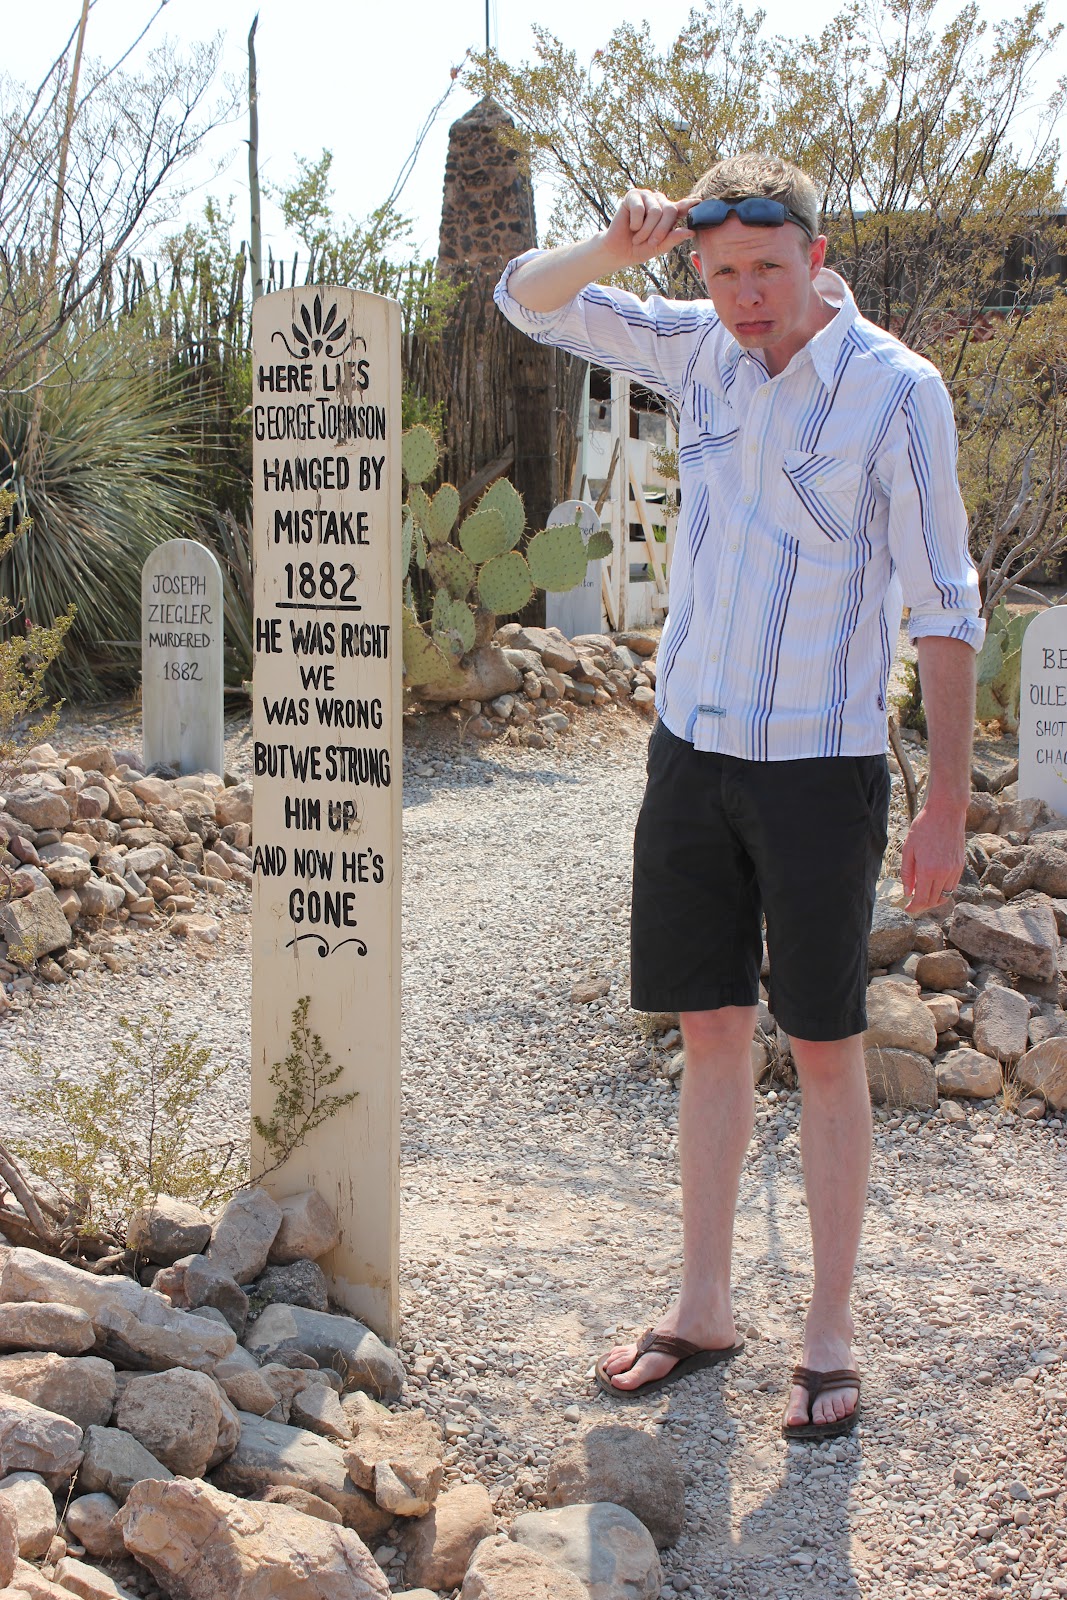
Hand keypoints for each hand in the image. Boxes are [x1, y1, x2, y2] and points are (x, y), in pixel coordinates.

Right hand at [602, 188, 697, 270]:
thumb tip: (690, 232)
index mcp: (669, 213)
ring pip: (655, 211)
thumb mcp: (659, 247)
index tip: (699, 201)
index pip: (682, 206)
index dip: (690, 203)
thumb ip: (673, 239)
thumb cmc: (639, 248)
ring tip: (638, 237)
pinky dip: (635, 223)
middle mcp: (660, 201)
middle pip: (670, 211)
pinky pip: (639, 209)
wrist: (618, 251)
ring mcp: (647, 196)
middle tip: (651, 242)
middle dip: (661, 230)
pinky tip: (630, 226)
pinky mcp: (633, 195)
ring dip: (646, 230)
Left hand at [899, 798, 966, 914]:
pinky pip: (953, 885)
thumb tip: (908, 892)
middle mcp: (944, 873)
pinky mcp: (961, 865)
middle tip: (913, 903)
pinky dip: (943, 890)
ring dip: (934, 899)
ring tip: (923, 894)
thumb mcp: (908, 849)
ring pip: (946, 896)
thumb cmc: (924, 827)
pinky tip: (934, 884)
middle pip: (934, 901)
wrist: (946, 812)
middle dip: (923, 906)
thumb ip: (907, 873)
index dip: (914, 908)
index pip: (922, 899)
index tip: (907, 909)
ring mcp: (955, 870)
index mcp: (928, 870)